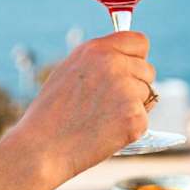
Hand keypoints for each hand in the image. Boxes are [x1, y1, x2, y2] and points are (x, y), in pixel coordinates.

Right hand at [10, 31, 154, 185]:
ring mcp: (126, 91)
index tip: (132, 68)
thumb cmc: (51, 113)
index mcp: (97, 49)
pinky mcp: (134, 117)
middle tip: (108, 103)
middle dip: (135, 85)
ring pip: (147, 95)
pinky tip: (105, 132)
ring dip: (132, 107)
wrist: (42, 147)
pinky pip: (144, 119)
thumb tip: (125, 59)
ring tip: (101, 118)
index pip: (139, 41)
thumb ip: (99, 61)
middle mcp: (114, 65)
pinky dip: (130, 129)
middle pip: (147, 70)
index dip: (137, 56)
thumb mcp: (69, 71)